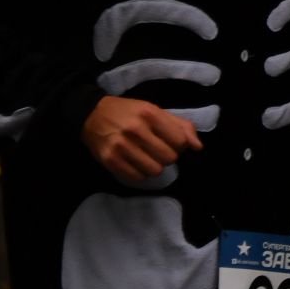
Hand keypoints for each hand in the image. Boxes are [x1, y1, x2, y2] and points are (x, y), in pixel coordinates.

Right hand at [83, 95, 202, 181]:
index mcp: (150, 114)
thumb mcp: (156, 111)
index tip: (171, 141)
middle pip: (169, 158)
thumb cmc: (129, 112)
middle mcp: (136, 130)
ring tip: (147, 156)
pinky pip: (137, 177)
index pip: (180, 141)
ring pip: (155, 170)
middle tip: (158, 149)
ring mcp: (121, 146)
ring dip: (155, 166)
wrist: (91, 115)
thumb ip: (181, 126)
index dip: (179, 144)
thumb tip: (198, 147)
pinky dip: (140, 173)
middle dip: (168, 156)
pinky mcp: (109, 160)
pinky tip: (136, 162)